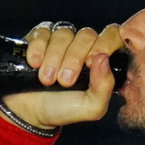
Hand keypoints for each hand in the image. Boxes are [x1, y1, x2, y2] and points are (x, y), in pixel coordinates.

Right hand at [0, 22, 122, 128]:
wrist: (30, 112)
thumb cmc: (63, 109)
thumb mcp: (91, 107)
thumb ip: (105, 86)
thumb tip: (104, 58)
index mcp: (101, 59)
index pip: (113, 34)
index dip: (105, 43)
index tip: (91, 63)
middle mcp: (83, 46)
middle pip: (87, 35)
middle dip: (74, 58)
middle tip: (65, 81)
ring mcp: (61, 40)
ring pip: (64, 33)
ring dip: (54, 58)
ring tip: (46, 79)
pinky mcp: (40, 37)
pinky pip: (43, 32)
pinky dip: (38, 49)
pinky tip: (35, 64)